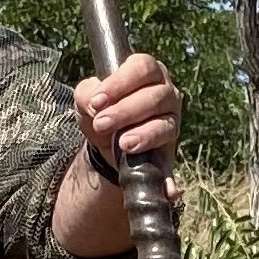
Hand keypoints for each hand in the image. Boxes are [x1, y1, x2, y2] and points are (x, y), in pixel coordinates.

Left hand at [74, 52, 180, 172]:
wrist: (105, 142)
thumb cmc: (100, 109)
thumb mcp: (87, 99)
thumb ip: (87, 94)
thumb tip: (96, 105)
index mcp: (146, 72)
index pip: (142, 67)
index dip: (120, 83)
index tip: (98, 101)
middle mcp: (165, 93)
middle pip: (155, 96)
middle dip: (126, 111)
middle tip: (102, 123)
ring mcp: (171, 121)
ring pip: (165, 125)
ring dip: (144, 135)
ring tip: (123, 143)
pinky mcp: (169, 150)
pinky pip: (170, 162)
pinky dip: (167, 176)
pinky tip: (167, 190)